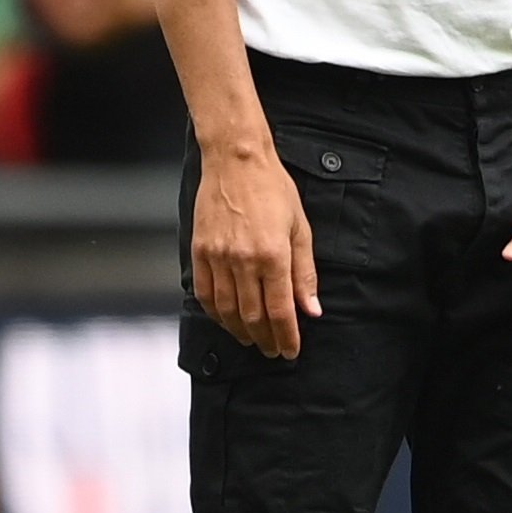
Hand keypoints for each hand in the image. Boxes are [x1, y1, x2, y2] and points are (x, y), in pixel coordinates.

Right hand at [190, 139, 317, 359]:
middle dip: (265, 339)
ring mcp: (217, 257)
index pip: (280, 310)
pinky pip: (205, 293)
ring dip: (240, 331)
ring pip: (227, 310)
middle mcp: (243, 260)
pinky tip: (226, 320)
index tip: (290, 351)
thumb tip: (312, 309)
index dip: (286, 337)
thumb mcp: (300, 228)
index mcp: (273, 254)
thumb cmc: (272, 188)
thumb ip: (305, 273)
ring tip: (252, 340)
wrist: (235, 161)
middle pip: (253, 317)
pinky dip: (216, 313)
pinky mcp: (199, 251)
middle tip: (272, 350)